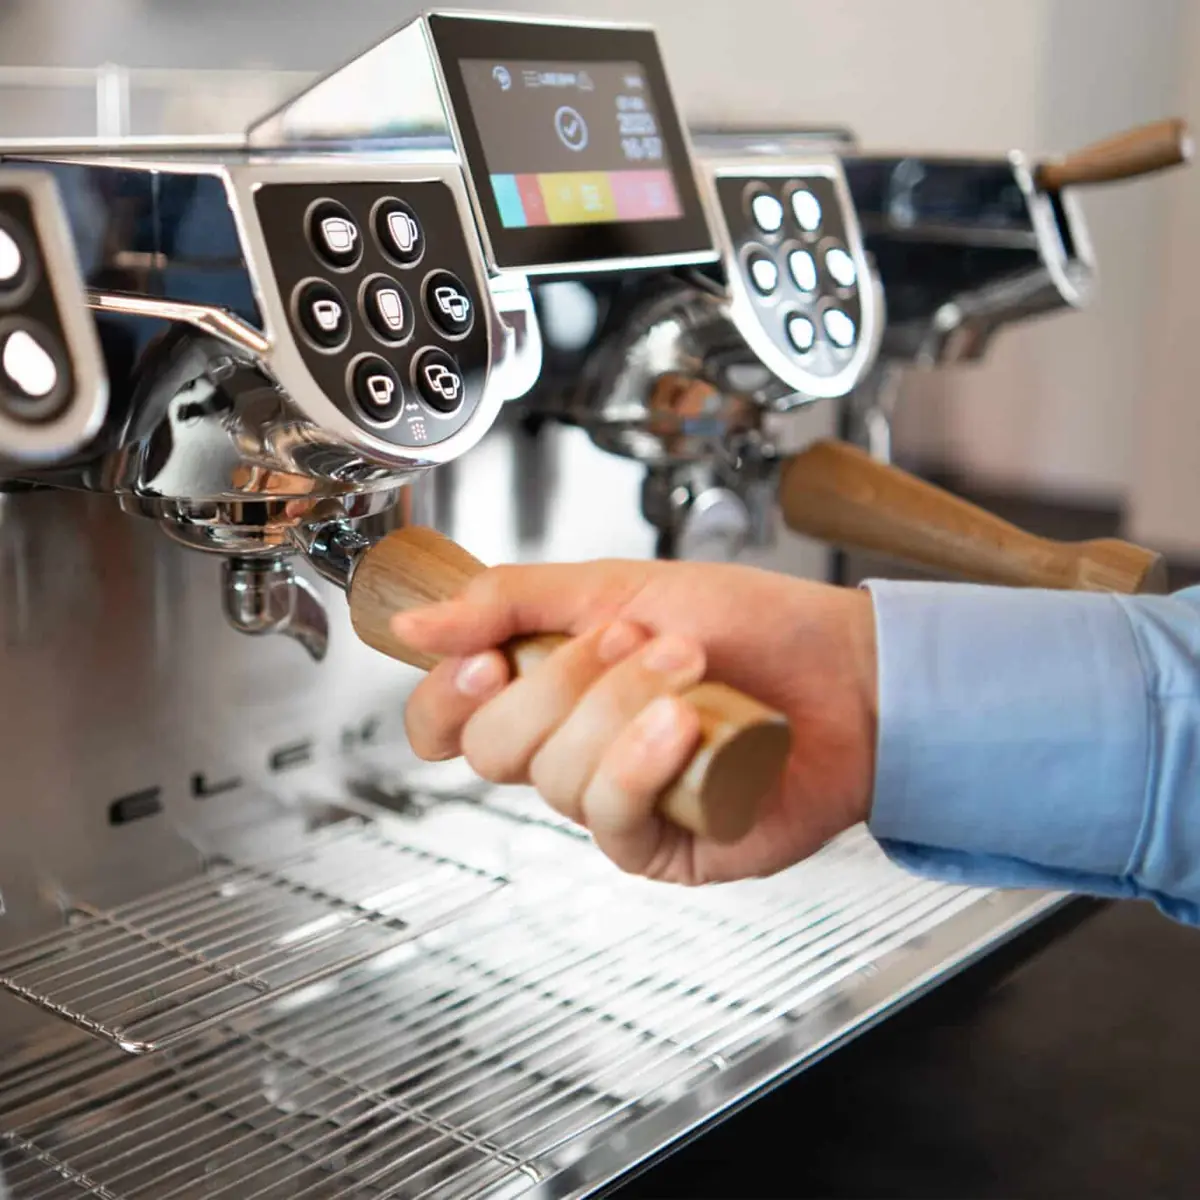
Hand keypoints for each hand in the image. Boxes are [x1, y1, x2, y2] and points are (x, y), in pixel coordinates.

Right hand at [391, 560, 877, 884]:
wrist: (845, 672)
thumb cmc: (744, 625)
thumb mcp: (618, 585)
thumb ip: (511, 601)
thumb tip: (414, 624)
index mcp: (544, 689)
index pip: (446, 722)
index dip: (445, 699)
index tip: (487, 661)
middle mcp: (568, 752)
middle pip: (494, 749)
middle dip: (561, 683)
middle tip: (634, 636)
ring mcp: (612, 803)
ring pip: (555, 779)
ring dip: (620, 708)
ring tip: (688, 668)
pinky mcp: (659, 845)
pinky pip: (611, 817)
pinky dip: (640, 763)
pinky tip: (685, 726)